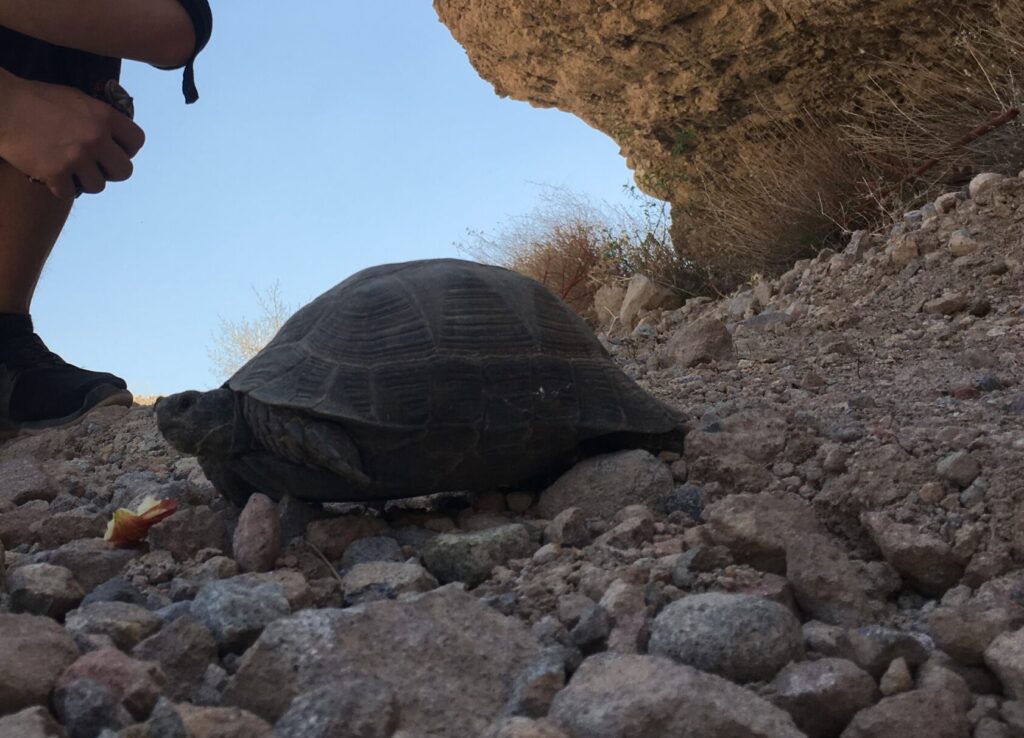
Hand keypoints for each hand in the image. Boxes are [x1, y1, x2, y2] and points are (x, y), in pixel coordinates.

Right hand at [0, 73, 144, 198]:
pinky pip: (69, 193)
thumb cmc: (37, 98)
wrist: (3, 106)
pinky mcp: (55, 173)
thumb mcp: (77, 99)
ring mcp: (76, 157)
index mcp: (105, 117)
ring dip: (86, 181)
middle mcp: (96, 138)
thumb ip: (100, 118)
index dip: (127, 149)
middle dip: (111, 171)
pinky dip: (60, 187)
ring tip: (71, 170)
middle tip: (95, 166)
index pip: (137, 141)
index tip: (113, 150)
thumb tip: (116, 136)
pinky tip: (52, 175)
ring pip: (98, 186)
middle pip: (125, 171)